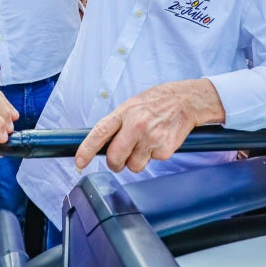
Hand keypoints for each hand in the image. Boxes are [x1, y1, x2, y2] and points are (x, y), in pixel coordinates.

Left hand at [76, 79, 224, 173]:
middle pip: (115, 158)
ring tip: (146, 143)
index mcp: (124, 113)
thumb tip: (103, 145)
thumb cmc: (157, 102)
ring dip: (136, 161)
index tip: (79, 162)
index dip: (87, 149)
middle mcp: (136, 126)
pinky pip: (152, 162)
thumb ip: (118, 124)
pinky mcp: (165, 149)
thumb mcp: (132, 106)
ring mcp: (151, 138)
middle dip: (115, 163)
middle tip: (120, 160)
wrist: (186, 100)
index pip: (100, 133)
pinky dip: (154, 155)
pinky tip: (160, 140)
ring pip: (134, 166)